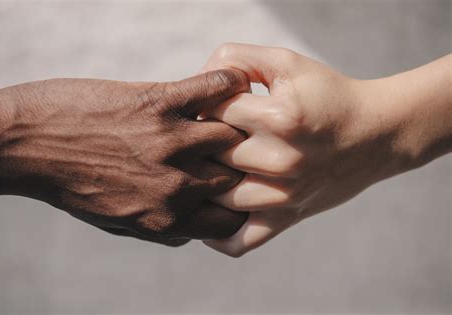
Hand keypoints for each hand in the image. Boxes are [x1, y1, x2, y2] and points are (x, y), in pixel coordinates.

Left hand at [0, 70, 249, 245]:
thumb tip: (192, 230)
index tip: (235, 186)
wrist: (22, 144)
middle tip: (239, 149)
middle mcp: (176, 186)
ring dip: (238, 125)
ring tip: (235, 116)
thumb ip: (161, 229)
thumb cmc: (69, 184)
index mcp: (167, 219)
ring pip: (234, 135)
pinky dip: (229, 83)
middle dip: (241, 165)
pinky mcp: (159, 103)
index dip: (238, 203)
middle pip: (238, 177)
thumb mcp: (116, 222)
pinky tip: (231, 83)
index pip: (231, 219)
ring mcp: (171, 142)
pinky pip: (212, 89)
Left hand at [201, 43, 451, 255]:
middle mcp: (281, 160)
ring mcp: (283, 196)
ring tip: (203, 169)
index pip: (213, 111)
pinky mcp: (287, 218)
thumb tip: (199, 77)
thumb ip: (240, 58)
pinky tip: (208, 217)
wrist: (376, 133)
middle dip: (198, 144)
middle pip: (210, 155)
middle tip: (199, 139)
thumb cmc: (327, 96)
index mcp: (279, 117)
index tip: (209, 106)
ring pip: (216, 198)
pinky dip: (218, 237)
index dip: (203, 104)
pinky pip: (241, 242)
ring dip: (203, 184)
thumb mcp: (288, 63)